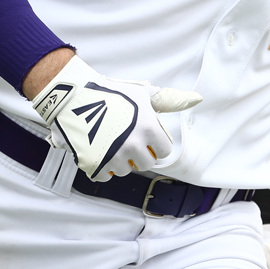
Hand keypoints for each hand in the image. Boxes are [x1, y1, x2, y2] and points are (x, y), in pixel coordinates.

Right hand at [30, 54, 201, 181]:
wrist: (73, 96)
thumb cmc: (109, 92)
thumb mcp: (141, 93)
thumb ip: (169, 100)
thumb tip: (196, 98)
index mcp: (149, 129)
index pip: (164, 151)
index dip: (154, 143)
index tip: (144, 136)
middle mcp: (134, 145)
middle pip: (145, 164)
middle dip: (138, 154)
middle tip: (126, 140)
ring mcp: (114, 157)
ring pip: (125, 171)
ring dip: (119, 160)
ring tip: (109, 142)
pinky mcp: (95, 164)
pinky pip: (105, 176)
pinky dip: (102, 167)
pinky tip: (98, 151)